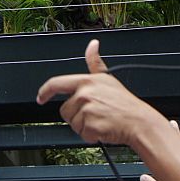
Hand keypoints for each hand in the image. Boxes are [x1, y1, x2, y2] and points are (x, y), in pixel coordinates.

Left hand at [36, 40, 167, 145]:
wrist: (138, 122)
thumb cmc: (124, 102)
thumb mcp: (107, 78)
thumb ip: (95, 62)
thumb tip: (92, 44)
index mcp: (86, 81)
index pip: (57, 83)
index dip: (45, 91)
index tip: (41, 97)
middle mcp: (84, 94)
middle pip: (65, 110)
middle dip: (76, 116)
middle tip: (95, 113)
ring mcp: (86, 110)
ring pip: (73, 124)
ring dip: (85, 126)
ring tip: (101, 120)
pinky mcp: (90, 126)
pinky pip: (82, 134)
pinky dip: (91, 136)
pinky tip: (103, 128)